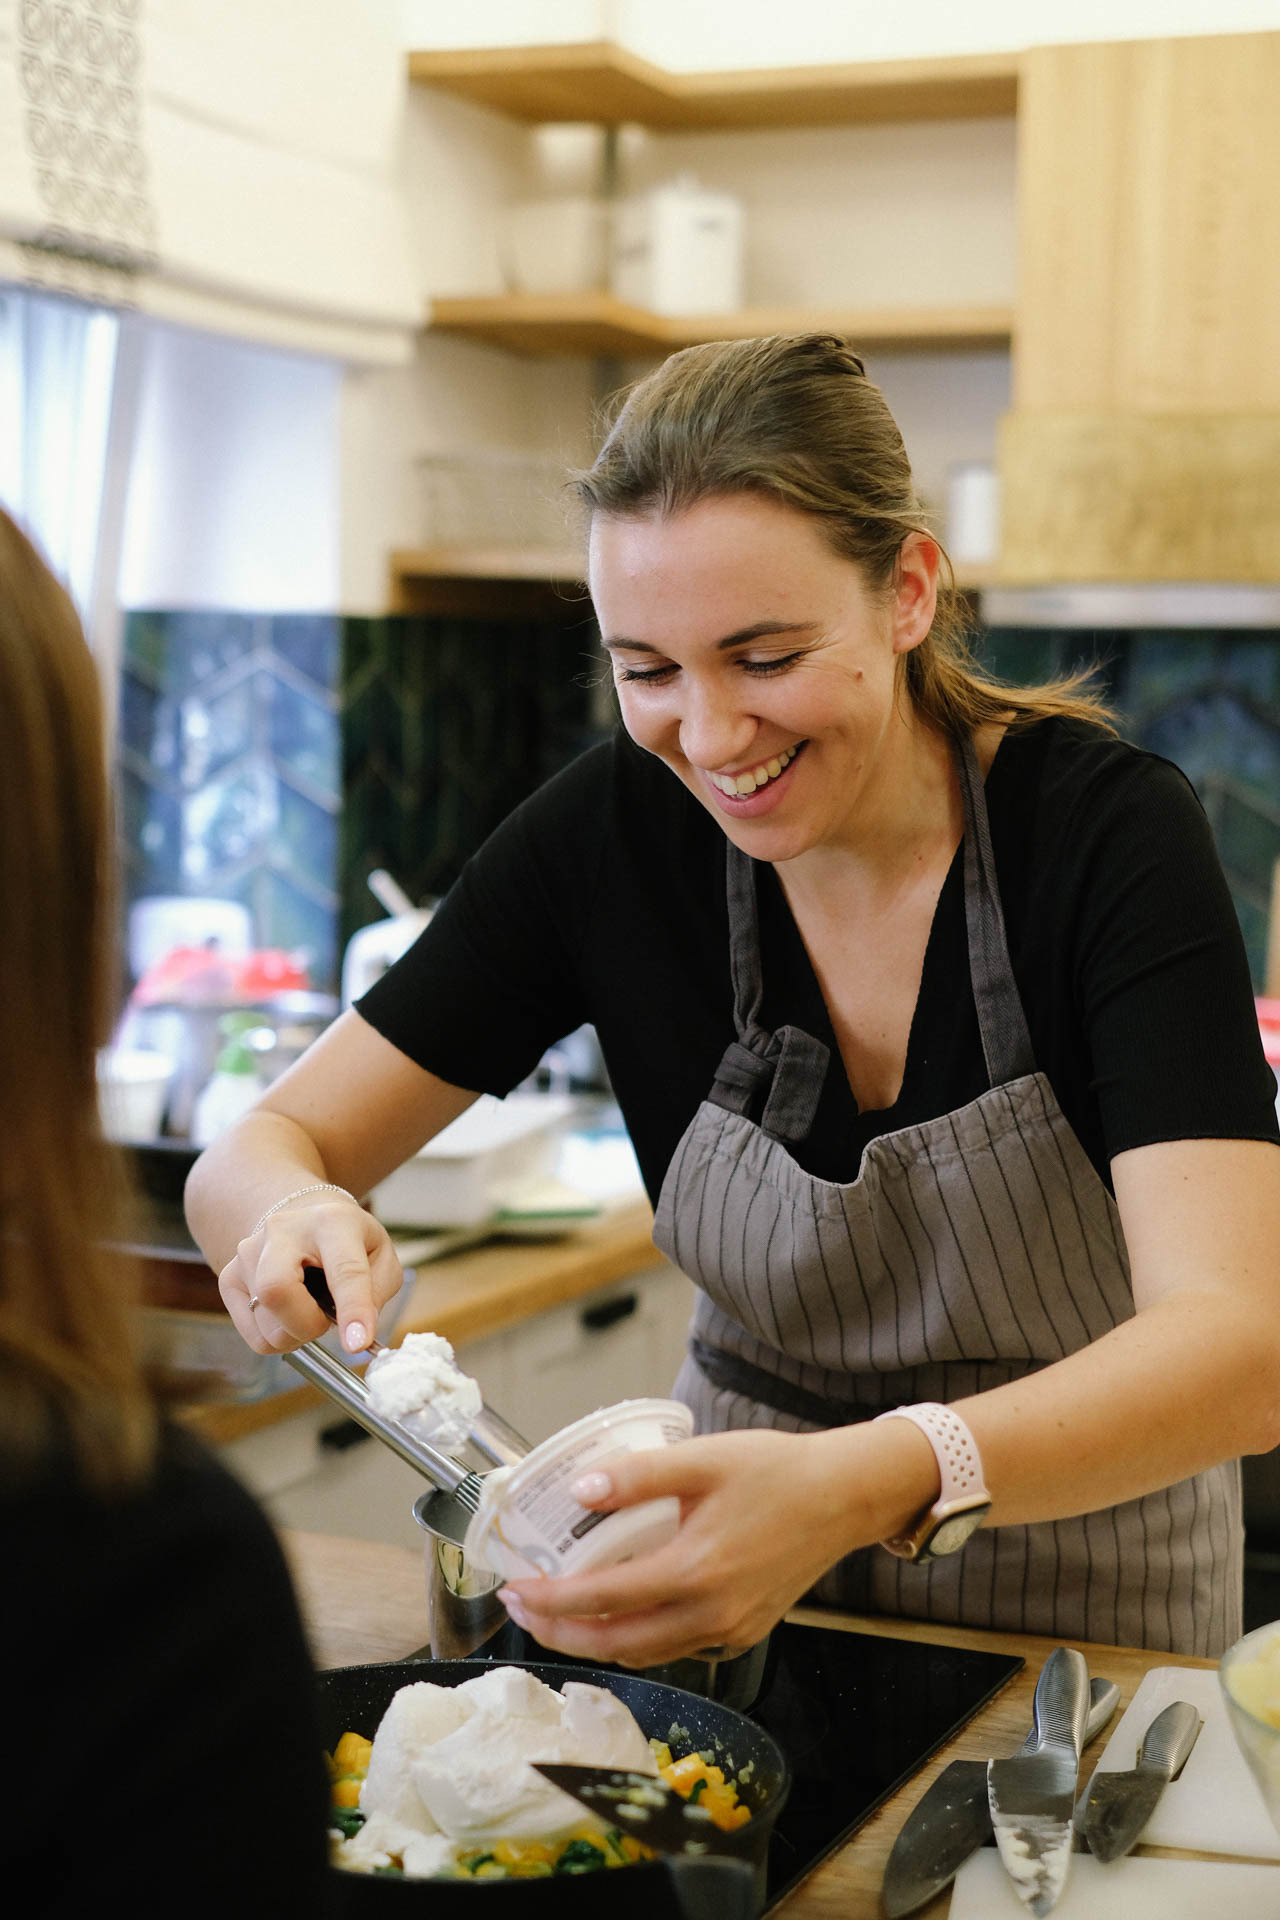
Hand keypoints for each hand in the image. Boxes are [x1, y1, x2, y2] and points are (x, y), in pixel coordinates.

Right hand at [218, 1194, 405, 1355]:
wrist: (304, 1218)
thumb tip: (357, 1336)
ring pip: (266, 1323)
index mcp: (332, 1221)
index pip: (343, 1270)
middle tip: (325, 1323)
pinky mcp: (229, 1278)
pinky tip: (290, 1315)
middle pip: (276, 1289)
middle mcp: (282, 1230)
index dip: (353, 1310)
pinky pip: (254, 1336)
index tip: (358, 1343)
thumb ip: (376, 1294)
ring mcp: (249, 1253)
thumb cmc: (348, 1242)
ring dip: (296, 1334)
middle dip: (306, 1325)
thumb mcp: (380, 1257)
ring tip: (310, 1311)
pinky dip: (278, 1339)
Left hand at [498, 1423, 923, 1667]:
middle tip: (522, 1607)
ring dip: (596, 1641)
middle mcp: (711, 1614)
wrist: (844, 1497)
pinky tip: (622, 1611)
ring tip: (560, 1613)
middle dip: (560, 1633)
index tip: (514, 1587)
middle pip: (615, 1644)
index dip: (551, 1600)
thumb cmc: (777, 1472)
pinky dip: (638, 1639)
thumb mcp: (703, 1459)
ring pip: (645, 1653)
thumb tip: (579, 1489)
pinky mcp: (743, 1633)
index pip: (602, 1599)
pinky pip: (677, 1648)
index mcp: (695, 1572)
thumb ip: (638, 1475)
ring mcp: (729, 1630)